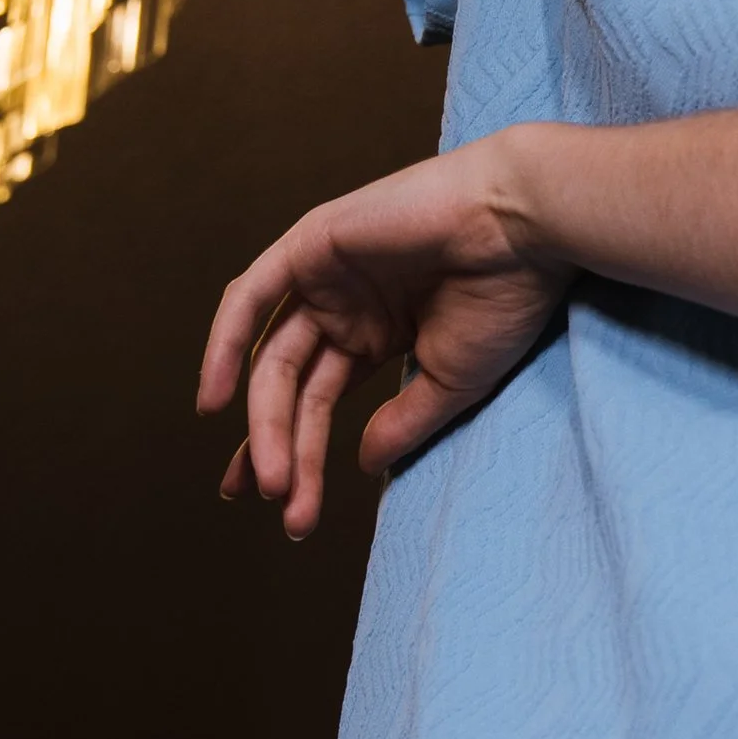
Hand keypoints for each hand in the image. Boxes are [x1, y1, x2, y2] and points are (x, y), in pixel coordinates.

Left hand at [197, 142, 568, 534]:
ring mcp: (325, 276)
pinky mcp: (311, 244)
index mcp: (379, 334)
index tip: (290, 510)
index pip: (320, 400)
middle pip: (291, 388)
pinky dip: (225, 346)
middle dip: (277, 449)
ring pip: (274, 359)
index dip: (300, 454)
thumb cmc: (502, 298)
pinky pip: (250, 298)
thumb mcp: (453, 382)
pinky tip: (216, 402)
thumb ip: (403, 422)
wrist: (521, 228)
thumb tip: (361, 464)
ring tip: (269, 480)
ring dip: (264, 421)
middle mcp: (345, 306)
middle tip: (279, 503)